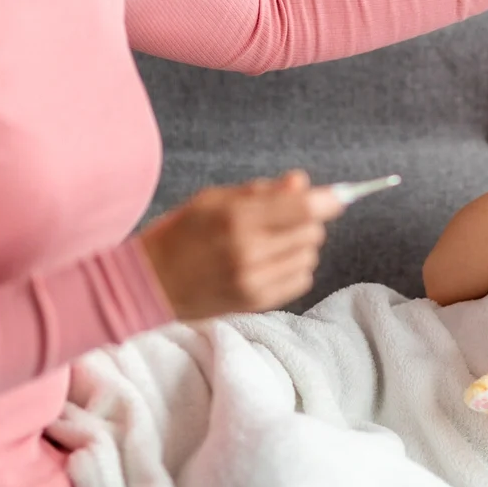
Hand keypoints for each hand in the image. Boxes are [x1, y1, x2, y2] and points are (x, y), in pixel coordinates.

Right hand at [138, 171, 342, 319]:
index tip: (337, 196)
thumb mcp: (214, 199)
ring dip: (299, 246)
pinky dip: (294, 268)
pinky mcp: (257, 303)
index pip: (304, 209)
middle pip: (313, 233)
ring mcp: (254, 282)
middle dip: (306, 221)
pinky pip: (302, 280)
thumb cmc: (181, 233)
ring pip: (310, 256)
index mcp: (236, 219)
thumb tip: (303, 183)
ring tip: (270, 243)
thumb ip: (262, 191)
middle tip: (283, 220)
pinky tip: (270, 262)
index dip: (328, 200)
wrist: (150, 283)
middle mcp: (249, 253)